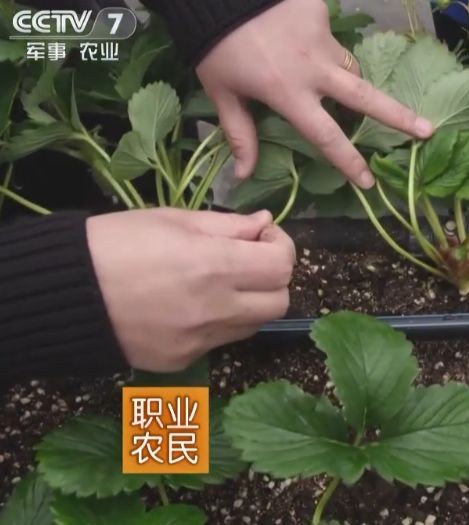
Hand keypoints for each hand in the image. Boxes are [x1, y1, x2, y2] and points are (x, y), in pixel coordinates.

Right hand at [87, 209, 294, 371]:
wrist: (61, 293)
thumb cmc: (114, 243)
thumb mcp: (172, 219)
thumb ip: (228, 225)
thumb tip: (265, 226)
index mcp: (214, 266)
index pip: (282, 266)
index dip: (280, 247)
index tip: (261, 237)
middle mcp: (215, 308)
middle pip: (280, 301)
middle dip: (272, 278)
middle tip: (248, 261)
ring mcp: (200, 340)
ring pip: (254, 324)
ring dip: (250, 302)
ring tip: (218, 282)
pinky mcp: (183, 360)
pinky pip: (220, 341)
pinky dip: (218, 322)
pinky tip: (189, 306)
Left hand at [196, 0, 433, 186]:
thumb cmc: (216, 48)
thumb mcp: (222, 93)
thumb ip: (239, 132)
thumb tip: (243, 175)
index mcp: (289, 93)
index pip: (327, 136)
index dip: (349, 162)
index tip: (369, 182)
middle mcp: (314, 69)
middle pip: (366, 98)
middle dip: (400, 117)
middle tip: (428, 131)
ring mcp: (322, 39)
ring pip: (349, 67)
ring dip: (347, 80)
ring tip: (330, 82)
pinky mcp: (321, 14)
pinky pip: (330, 38)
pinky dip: (320, 46)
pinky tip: (297, 40)